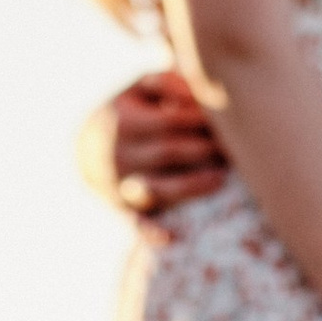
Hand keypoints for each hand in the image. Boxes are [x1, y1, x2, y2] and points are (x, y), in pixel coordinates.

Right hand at [79, 71, 229, 219]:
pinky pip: (136, 224)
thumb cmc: (127, 112)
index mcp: (124, 123)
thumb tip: (196, 87)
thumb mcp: (138, 88)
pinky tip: (172, 238)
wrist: (86, 150)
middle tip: (235, 147)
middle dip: (204, 149)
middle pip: (169, 152)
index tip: (227, 120)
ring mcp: (120, 184)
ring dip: (191, 186)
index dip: (201, 120)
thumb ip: (167, 81)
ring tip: (220, 178)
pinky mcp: (123, 209)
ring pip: (158, 188)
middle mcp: (120, 155)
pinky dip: (151, 232)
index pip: (170, 121)